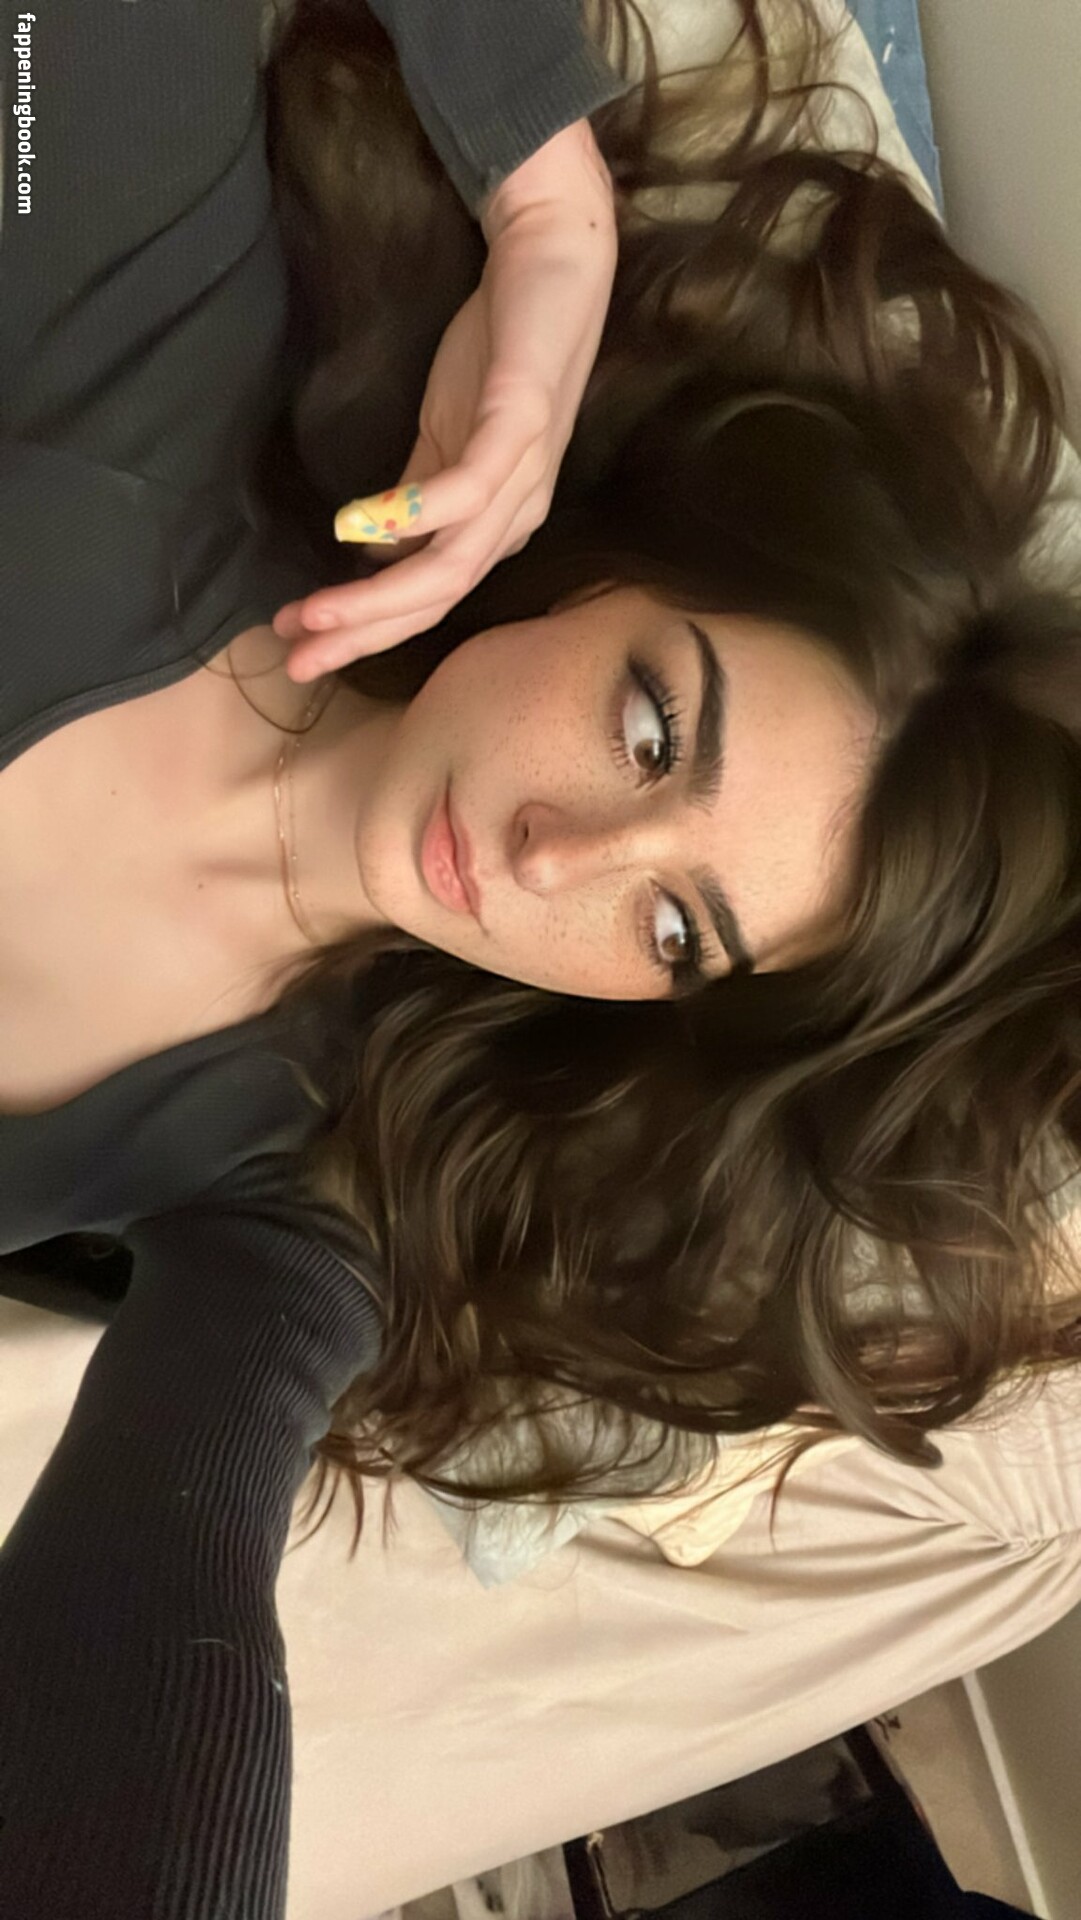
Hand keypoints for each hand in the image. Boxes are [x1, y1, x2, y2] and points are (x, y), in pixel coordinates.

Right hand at [272, 117, 617, 681]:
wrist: (552, 257)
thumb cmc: (499, 348)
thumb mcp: (444, 435)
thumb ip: (412, 494)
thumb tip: (370, 552)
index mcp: (495, 522)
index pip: (427, 597)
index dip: (364, 627)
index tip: (298, 644)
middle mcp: (515, 514)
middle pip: (436, 597)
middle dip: (362, 632)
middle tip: (295, 655)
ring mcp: (521, 473)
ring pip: (451, 563)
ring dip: (378, 596)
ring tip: (315, 612)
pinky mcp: (519, 422)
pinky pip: (468, 488)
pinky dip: (411, 514)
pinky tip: (356, 527)